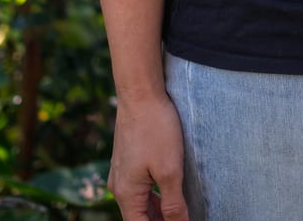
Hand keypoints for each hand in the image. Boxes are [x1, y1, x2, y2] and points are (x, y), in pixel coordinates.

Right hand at [110, 90, 189, 220]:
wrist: (140, 94)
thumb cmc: (155, 129)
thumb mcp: (170, 170)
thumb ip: (174, 203)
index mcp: (126, 194)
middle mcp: (119, 187)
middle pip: (139, 217)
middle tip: (184, 219)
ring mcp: (122, 173)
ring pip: (140, 203)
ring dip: (158, 213)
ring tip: (180, 215)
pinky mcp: (128, 161)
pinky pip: (140, 189)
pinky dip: (154, 198)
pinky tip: (170, 196)